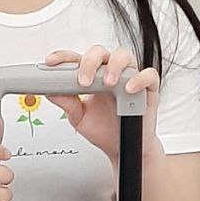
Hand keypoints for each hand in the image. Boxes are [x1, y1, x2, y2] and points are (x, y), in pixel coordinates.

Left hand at [41, 45, 161, 162]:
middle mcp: (110, 73)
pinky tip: (129, 89)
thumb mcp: (79, 118)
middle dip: (89, 62)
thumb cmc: (103, 130)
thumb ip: (67, 104)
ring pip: (124, 55)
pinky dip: (139, 79)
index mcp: (92, 76)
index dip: (64, 57)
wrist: (121, 148)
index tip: (51, 62)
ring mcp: (129, 78)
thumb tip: (50, 92)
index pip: (77, 59)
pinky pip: (148, 75)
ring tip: (108, 83)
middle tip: (83, 82)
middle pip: (100, 52)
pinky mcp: (148, 88)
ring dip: (114, 66)